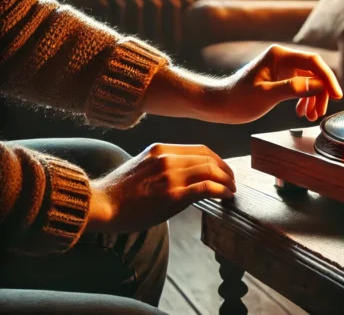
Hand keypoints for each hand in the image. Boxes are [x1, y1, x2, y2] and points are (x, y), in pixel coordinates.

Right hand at [87, 143, 234, 233]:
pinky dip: (222, 190)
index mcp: (160, 150)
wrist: (99, 205)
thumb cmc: (118, 193)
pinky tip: (226, 196)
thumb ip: (163, 166)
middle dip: (226, 170)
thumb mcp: (142, 167)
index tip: (223, 170)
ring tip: (231, 190)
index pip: (200, 149)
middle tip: (232, 182)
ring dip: (227, 181)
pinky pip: (207, 187)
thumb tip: (186, 175)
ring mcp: (170, 176)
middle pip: (209, 158)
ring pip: (211, 170)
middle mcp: (167, 158)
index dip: (217, 160)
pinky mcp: (173, 195)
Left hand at [143, 44, 343, 123]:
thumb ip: (293, 88)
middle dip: (320, 92)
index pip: (313, 62)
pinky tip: (302, 112)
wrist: (217, 105)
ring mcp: (281, 68)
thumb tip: (318, 86)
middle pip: (313, 71)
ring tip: (311, 116)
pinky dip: (304, 99)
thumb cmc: (237, 99)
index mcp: (279, 56)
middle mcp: (282, 58)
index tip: (337, 96)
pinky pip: (300, 86)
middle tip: (320, 113)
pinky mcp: (279, 78)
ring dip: (313, 98)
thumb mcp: (266, 96)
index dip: (328, 78)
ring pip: (308, 80)